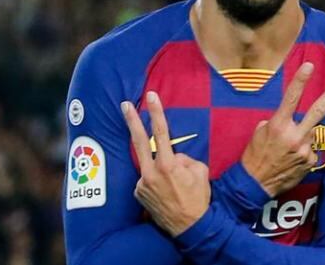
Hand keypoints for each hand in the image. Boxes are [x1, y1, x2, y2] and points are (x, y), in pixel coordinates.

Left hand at [122, 91, 210, 236]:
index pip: (160, 132)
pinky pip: (147, 179)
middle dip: (131, 121)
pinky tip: (166, 191)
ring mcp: (142, 184)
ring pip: (149, 164)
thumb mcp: (200, 172)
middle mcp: (151, 172)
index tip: (151, 97)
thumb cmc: (198, 198)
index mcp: (168, 164)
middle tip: (124, 105)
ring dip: (158, 167)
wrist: (190, 227)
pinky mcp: (138, 193)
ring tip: (173, 184)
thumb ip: (185, 158)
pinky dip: (155, 180)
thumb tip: (173, 156)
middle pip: (139, 141)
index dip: (156, 112)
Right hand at [241, 62, 324, 196]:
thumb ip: (277, 122)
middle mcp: (294, 136)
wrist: (256, 184)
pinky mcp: (311, 162)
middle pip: (317, 111)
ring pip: (312, 132)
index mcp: (278, 125)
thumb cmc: (254, 155)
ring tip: (287, 149)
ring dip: (303, 135)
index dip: (301, 80)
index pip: (291, 98)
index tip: (310, 65)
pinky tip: (291, 159)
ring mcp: (305, 150)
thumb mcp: (259, 133)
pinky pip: (311, 149)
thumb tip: (289, 119)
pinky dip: (303, 150)